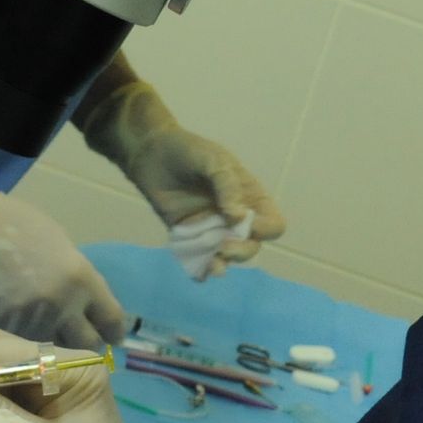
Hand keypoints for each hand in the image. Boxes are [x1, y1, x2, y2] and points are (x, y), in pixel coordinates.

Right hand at [0, 136, 126, 346]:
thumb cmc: (23, 228)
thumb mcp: (65, 250)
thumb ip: (80, 282)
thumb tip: (89, 308)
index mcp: (82, 279)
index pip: (111, 321)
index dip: (113, 333)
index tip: (110, 337)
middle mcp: (63, 305)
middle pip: (87, 344)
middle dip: (87, 344)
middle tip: (79, 339)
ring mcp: (33, 320)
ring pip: (55, 349)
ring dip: (55, 345)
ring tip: (48, 334)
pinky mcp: (6, 328)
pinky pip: (25, 344)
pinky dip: (27, 342)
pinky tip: (23, 328)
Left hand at [79, 82, 286, 266]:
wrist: (150, 153)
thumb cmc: (187, 151)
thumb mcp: (213, 160)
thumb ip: (227, 186)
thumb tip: (239, 219)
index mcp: (250, 197)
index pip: (272, 224)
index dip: (265, 229)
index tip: (246, 223)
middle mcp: (235, 217)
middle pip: (252, 246)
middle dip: (241, 251)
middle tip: (222, 246)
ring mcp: (212, 229)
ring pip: (228, 258)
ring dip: (223, 262)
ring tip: (211, 262)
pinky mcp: (188, 237)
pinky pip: (200, 261)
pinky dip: (202, 270)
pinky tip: (199, 271)